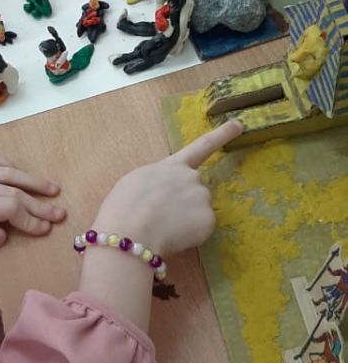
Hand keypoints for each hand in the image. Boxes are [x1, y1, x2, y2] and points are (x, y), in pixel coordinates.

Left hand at [0, 151, 65, 260]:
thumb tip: (3, 234)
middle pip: (12, 191)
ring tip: (53, 191)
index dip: (29, 218)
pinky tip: (27, 180)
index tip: (45, 228)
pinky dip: (14, 169)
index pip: (8, 207)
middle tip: (59, 214)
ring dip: (33, 183)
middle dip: (38, 205)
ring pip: (9, 173)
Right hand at [93, 120, 241, 258]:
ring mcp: (203, 198)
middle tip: (161, 217)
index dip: (222, 135)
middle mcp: (192, 177)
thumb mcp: (136, 181)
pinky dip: (190, 235)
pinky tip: (172, 237)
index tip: (239, 125)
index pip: (201, 146)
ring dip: (186, 218)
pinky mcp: (209, 220)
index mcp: (172, 165)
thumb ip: (158, 180)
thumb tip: (164, 191)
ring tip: (162, 228)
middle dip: (184, 201)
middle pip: (195, 189)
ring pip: (198, 210)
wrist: (131, 231)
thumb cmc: (124, 206)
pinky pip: (201, 229)